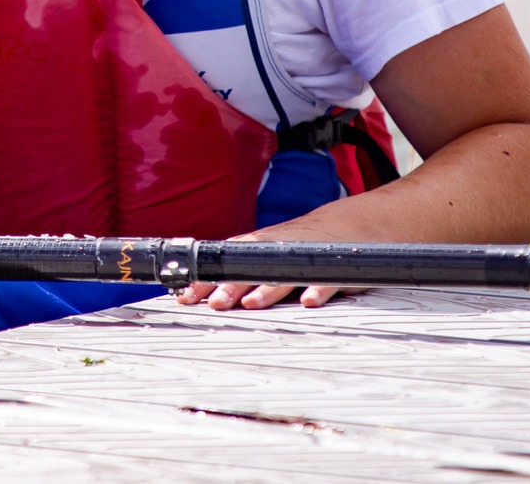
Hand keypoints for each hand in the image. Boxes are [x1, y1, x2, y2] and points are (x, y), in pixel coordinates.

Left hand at [174, 215, 351, 311]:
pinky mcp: (330, 267)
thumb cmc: (295, 245)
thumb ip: (238, 274)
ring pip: (282, 275)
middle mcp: (275, 251)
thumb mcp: (265, 253)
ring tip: (251, 303)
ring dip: (266, 290)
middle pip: (249, 269)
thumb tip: (204, 297)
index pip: (224, 265)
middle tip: (215, 303)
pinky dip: (316, 289)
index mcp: (255, 250)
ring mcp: (302, 258)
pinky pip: (323, 279)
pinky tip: (308, 301)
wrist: (343, 225)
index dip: (205, 281)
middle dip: (230, 286)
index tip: (186, 297)